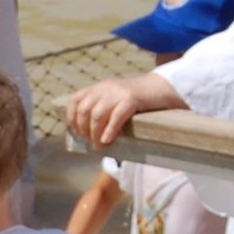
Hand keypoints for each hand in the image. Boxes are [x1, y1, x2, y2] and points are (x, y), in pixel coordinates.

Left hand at [64, 74, 185, 149]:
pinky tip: (107, 141)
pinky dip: (109, 130)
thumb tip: (88, 133)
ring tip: (98, 146)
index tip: (76, 133)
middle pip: (85, 110)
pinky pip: (117, 116)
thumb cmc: (137, 99)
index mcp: (99, 87)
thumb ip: (101, 108)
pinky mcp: (132, 99)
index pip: (76, 100)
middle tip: (88, 142)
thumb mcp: (114, 98)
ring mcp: (118, 92)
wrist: (161, 87)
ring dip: (94, 133)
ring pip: (98, 114)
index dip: (72, 118)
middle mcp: (105, 88)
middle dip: (83, 129)